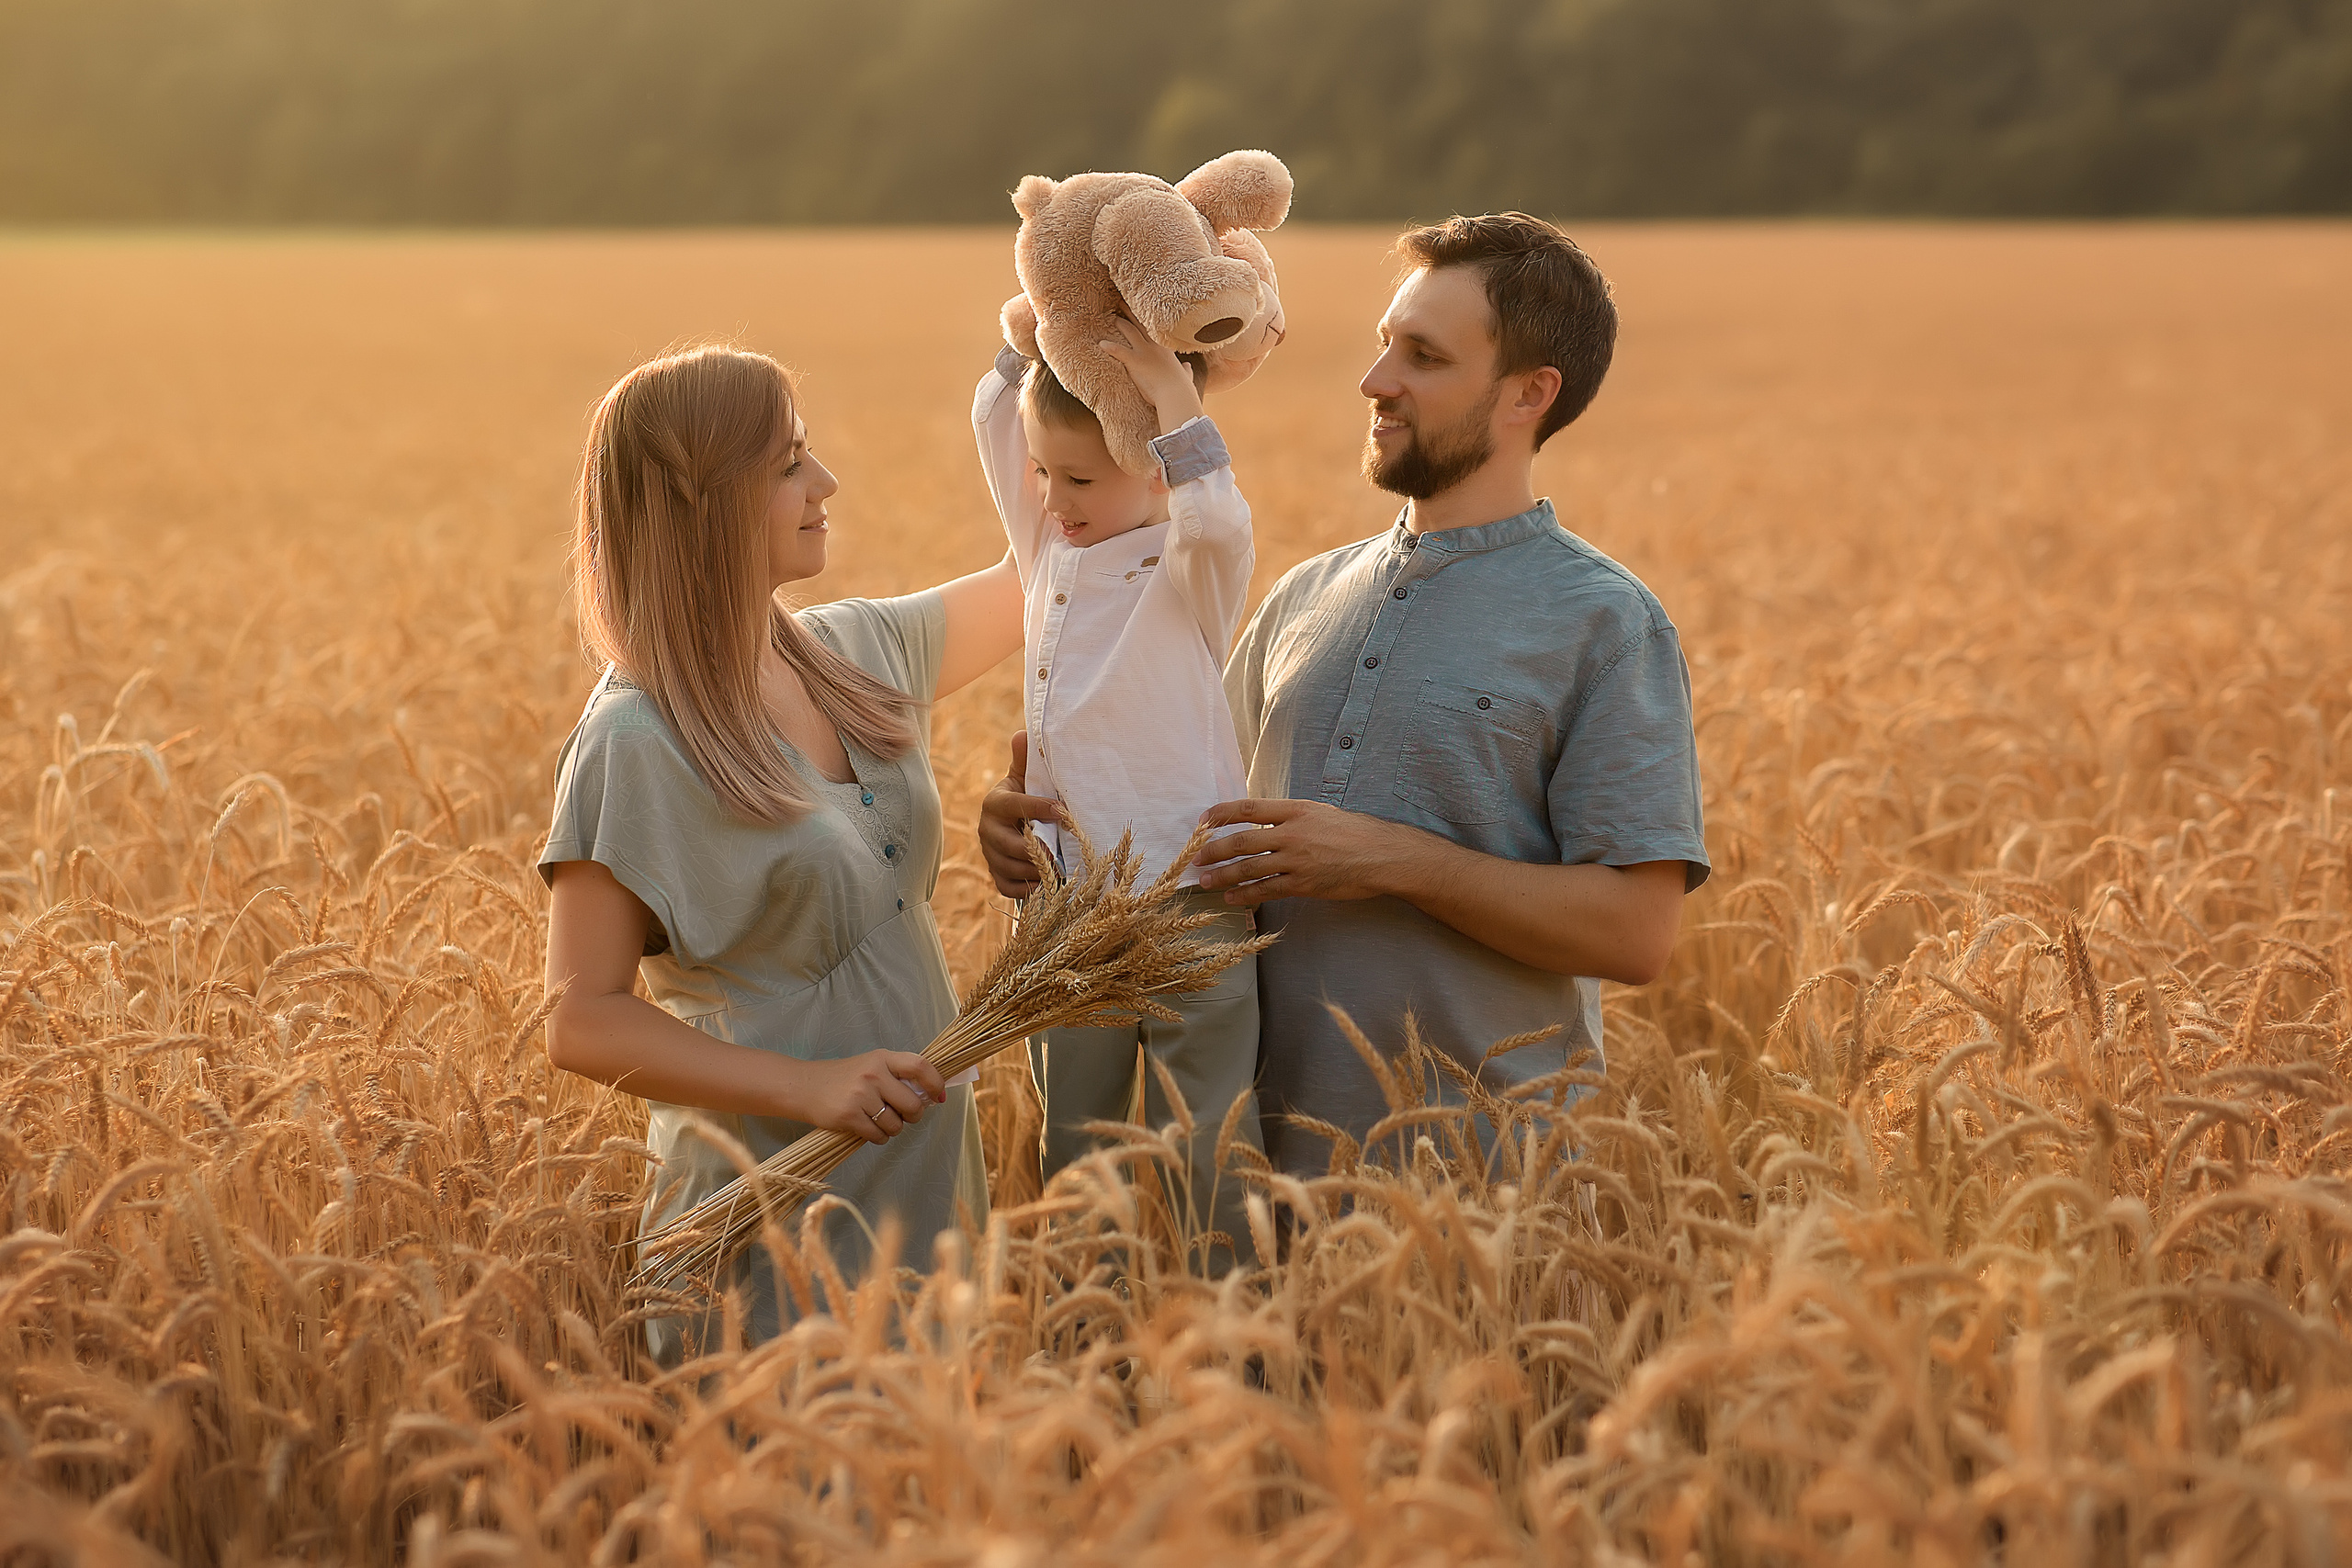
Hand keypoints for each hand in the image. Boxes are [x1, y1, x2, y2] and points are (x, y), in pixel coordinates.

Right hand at [783, 1050, 947, 1143]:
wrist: (804, 1086)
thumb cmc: (843, 1078)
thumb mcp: (871, 1065)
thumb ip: (897, 1076)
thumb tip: (930, 1096)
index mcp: (882, 1058)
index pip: (920, 1066)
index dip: (935, 1083)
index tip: (938, 1096)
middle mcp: (873, 1074)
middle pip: (912, 1104)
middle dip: (913, 1116)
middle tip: (905, 1115)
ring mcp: (860, 1095)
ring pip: (896, 1125)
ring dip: (893, 1129)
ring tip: (880, 1121)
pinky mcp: (849, 1116)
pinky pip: (878, 1136)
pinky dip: (879, 1137)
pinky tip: (869, 1129)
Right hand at [979, 731, 1065, 897]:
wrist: (1019, 823)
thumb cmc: (1029, 796)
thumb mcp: (1028, 777)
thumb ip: (1026, 759)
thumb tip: (1022, 735)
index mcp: (995, 802)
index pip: (1013, 805)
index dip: (1037, 808)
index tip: (1063, 812)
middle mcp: (986, 829)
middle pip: (1007, 844)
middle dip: (1035, 849)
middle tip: (1060, 851)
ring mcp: (989, 854)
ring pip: (1008, 867)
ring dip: (1035, 870)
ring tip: (1059, 868)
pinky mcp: (996, 875)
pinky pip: (1007, 887)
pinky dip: (1027, 889)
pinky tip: (1046, 884)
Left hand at [1098, 316, 1205, 435]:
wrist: (1176, 395)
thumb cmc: (1180, 388)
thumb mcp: (1185, 376)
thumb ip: (1185, 370)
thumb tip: (1187, 367)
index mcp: (1165, 349)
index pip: (1154, 329)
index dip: (1146, 319)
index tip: (1141, 312)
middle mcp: (1154, 346)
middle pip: (1140, 324)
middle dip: (1130, 312)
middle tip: (1122, 303)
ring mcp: (1144, 352)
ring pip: (1129, 331)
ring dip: (1120, 323)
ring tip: (1112, 318)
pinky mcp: (1135, 361)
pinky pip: (1119, 350)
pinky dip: (1109, 346)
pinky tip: (1101, 343)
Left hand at [1191, 798, 1422, 906]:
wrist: (1383, 856)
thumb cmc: (1356, 833)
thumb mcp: (1321, 813)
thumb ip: (1292, 817)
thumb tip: (1264, 823)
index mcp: (1296, 810)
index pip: (1248, 808)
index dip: (1221, 813)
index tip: (1202, 820)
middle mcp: (1292, 833)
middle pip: (1242, 841)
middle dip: (1213, 851)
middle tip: (1195, 858)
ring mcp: (1297, 860)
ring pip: (1249, 868)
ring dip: (1223, 876)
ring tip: (1205, 882)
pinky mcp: (1304, 884)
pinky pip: (1267, 890)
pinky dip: (1246, 895)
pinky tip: (1232, 898)